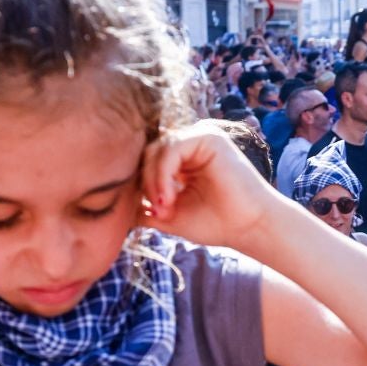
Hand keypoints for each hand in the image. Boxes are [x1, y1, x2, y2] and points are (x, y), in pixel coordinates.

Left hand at [141, 122, 277, 249]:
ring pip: (156, 149)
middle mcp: (189, 146)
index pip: (145, 162)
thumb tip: (117, 202)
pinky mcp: (208, 137)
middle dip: (144, 183)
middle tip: (157, 211)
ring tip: (165, 206)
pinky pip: (171, 148)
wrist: (249, 228)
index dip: (139, 186)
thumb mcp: (170, 215)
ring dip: (153, 181)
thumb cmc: (216, 223)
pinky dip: (164, 173)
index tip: (147, 213)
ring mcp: (199, 139)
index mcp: (181, 161)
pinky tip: (170, 196)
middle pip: (147, 153)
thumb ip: (144, 206)